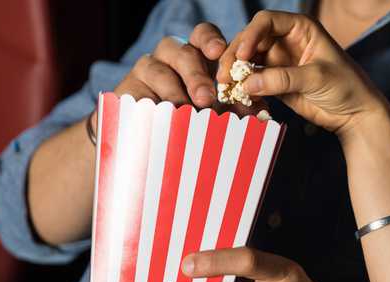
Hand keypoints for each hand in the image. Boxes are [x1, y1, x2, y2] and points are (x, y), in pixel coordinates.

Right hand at [112, 22, 263, 114]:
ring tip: (186, 113)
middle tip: (207, 99)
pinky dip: (151, 106)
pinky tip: (162, 120)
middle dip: (196, 75)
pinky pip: (138, 94)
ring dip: (174, 93)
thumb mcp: (218, 111)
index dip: (210, 40)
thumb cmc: (193, 119)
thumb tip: (261, 116)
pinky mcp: (128, 89)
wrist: (152, 139)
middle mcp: (171, 56)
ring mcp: (147, 70)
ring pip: (158, 71)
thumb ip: (236, 109)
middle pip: (182, 53)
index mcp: (196, 55)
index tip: (219, 52)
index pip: (202, 35)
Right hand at [216, 10, 389, 138]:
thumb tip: (247, 83)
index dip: (250, 35)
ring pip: (247, 61)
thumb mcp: (317, 78)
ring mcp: (279, 62)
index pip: (267, 21)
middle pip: (250, 41)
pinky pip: (252, 81)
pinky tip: (236, 98)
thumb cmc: (346, 87)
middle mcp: (286, 41)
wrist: (355, 114)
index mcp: (300, 28)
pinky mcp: (275, 82)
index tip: (241, 55)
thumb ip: (283, 79)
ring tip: (224, 88)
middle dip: (234, 56)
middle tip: (224, 76)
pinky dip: (243, 88)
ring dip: (234, 73)